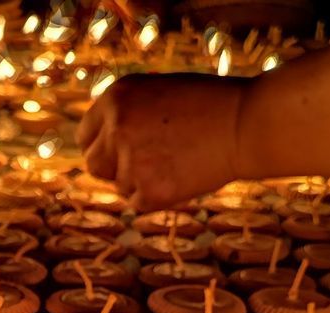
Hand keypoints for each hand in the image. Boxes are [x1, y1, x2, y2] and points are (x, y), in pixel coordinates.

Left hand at [78, 73, 248, 210]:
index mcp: (116, 99)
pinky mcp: (150, 192)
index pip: (85, 135)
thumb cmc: (209, 104)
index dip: (100, 145)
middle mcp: (116, 129)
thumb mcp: (158, 93)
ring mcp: (130, 163)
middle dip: (112, 168)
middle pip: (93, 165)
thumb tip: (105, 144)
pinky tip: (181, 178)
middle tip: (138, 167)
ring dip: (139, 181)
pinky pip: (138, 203)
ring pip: (119, 186)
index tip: (112, 153)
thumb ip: (128, 114)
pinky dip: (155, 197)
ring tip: (174, 164)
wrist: (244, 124)